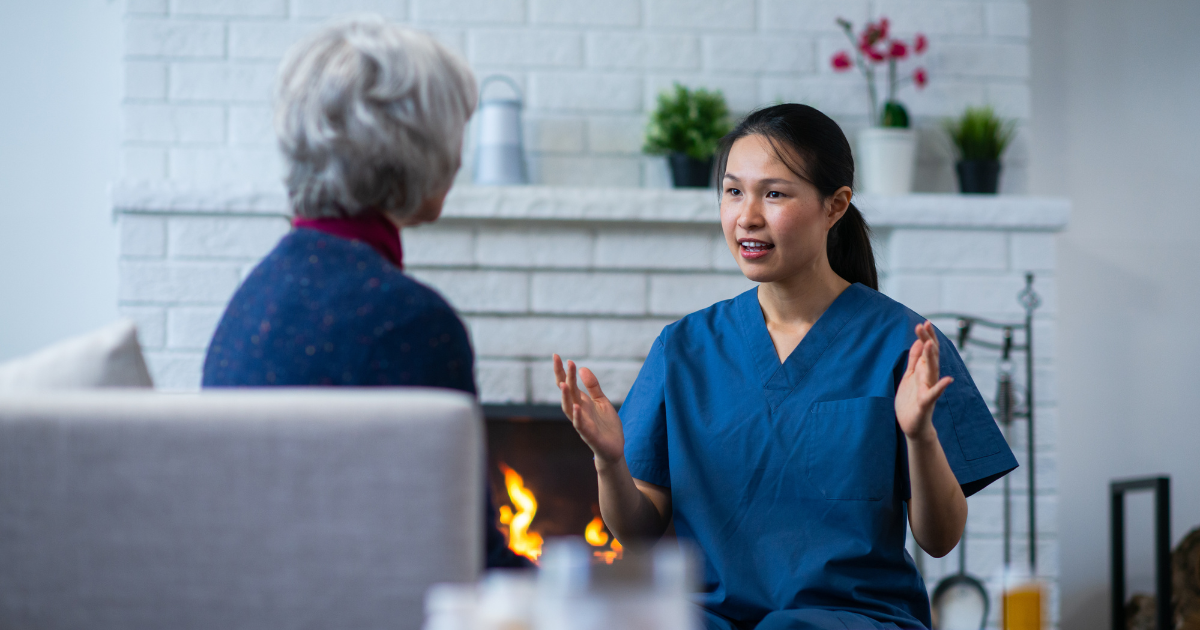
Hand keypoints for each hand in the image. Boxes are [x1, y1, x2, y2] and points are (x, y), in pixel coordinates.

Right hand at [553, 354, 624, 465]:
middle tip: (560, 361)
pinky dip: (577, 417)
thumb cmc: (606, 425)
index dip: (562, 371)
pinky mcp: (590, 435)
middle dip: (562, 377)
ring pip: (569, 409)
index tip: (557, 356)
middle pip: (566, 393)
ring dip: (565, 396)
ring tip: (564, 383)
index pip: (568, 384)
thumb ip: (593, 386)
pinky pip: (581, 425)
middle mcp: (578, 411)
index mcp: (581, 402)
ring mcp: (582, 423)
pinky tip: (576, 407)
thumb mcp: (602, 401)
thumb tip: (582, 368)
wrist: (613, 448)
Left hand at [895, 321, 953, 440]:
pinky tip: (947, 380)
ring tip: (929, 345)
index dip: (926, 337)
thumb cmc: (911, 402)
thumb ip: (914, 360)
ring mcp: (929, 390)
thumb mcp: (910, 377)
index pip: (927, 351)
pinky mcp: (926, 403)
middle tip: (924, 325)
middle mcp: (929, 379)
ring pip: (932, 372)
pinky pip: (934, 394)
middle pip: (930, 357)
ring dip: (931, 358)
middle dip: (927, 341)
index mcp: (923, 372)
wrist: (914, 426)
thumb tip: (918, 342)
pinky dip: (941, 387)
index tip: (924, 322)